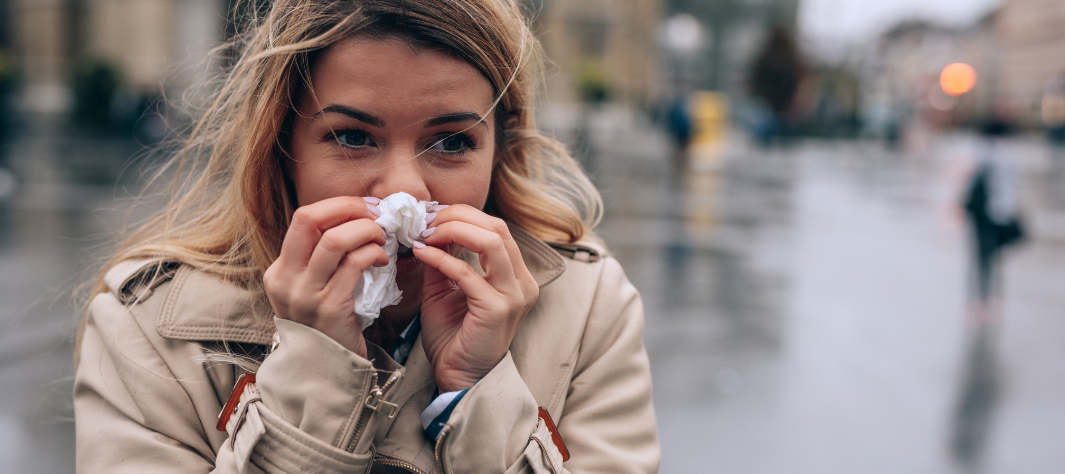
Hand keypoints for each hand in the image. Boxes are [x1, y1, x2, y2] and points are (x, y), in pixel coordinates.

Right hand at [263, 196, 388, 357]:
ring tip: (382, 238)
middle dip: (349, 209)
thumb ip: (326, 259)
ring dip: (365, 230)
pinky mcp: (328, 308)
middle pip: (311, 219)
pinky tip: (383, 261)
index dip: (338, 206)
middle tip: (376, 215)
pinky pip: (353, 265)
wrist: (327, 374)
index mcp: (280, 271)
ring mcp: (304, 294)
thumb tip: (359, 219)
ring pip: (334, 240)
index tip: (365, 207)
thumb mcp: (315, 290)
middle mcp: (285, 279)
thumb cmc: (330, 327)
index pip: (304, 218)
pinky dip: (373, 254)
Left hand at [413, 206, 539, 391]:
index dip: (463, 215)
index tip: (431, 216)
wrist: (459, 378)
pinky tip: (421, 253)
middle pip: (496, 227)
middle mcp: (522, 282)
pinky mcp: (496, 309)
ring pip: (490, 241)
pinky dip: (441, 258)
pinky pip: (466, 272)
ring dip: (453, 231)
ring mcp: (514, 295)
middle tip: (426, 219)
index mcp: (517, 275)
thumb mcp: (446, 288)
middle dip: (458, 216)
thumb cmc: (455, 337)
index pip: (496, 229)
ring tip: (425, 233)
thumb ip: (444, 257)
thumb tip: (429, 227)